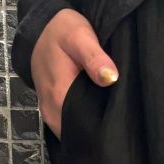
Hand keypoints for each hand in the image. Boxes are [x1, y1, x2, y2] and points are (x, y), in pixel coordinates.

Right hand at [32, 7, 118, 137]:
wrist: (41, 28)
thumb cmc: (61, 31)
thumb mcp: (79, 36)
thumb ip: (94, 58)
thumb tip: (110, 78)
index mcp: (59, 98)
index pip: (84, 130)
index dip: (103, 131)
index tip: (122, 126)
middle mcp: (52, 112)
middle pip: (79, 134)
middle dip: (99, 133)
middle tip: (122, 123)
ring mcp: (50, 114)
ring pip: (74, 132)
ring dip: (91, 128)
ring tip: (113, 121)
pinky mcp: (52, 110)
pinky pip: (70, 124)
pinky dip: (84, 122)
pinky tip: (99, 115)